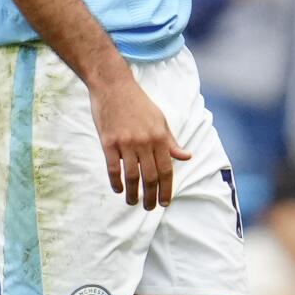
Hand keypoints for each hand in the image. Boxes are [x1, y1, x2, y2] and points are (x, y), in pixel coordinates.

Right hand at [88, 73, 190, 209]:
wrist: (113, 86)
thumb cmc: (138, 103)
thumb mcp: (160, 120)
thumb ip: (171, 141)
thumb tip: (186, 156)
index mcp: (160, 136)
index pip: (167, 170)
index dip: (167, 189)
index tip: (165, 202)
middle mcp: (145, 141)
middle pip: (150, 177)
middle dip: (151, 196)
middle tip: (150, 208)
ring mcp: (126, 142)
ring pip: (132, 176)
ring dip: (133, 193)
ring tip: (133, 202)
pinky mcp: (108, 142)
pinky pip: (113, 168)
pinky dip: (116, 182)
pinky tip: (118, 189)